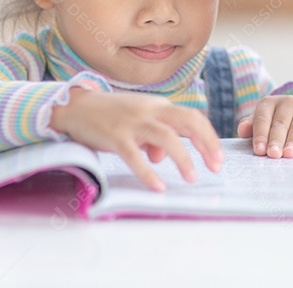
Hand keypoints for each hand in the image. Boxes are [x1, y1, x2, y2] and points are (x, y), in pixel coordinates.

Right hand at [50, 88, 223, 190]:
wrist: (75, 107)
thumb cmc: (109, 115)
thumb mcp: (137, 121)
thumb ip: (152, 137)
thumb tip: (162, 157)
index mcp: (158, 105)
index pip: (192, 117)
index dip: (208, 137)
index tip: (218, 157)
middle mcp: (149, 110)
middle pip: (187, 122)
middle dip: (206, 144)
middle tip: (216, 166)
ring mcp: (133, 122)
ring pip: (167, 138)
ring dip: (183, 159)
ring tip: (191, 178)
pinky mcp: (115, 136)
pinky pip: (135, 156)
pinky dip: (148, 173)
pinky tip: (158, 187)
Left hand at [237, 95, 292, 157]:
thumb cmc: (275, 122)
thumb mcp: (262, 121)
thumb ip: (251, 126)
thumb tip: (242, 130)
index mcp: (270, 103)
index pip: (263, 118)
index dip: (260, 134)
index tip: (259, 150)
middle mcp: (288, 102)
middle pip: (280, 122)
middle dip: (276, 139)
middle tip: (273, 155)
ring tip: (289, 154)